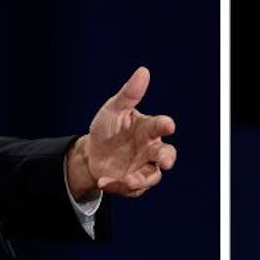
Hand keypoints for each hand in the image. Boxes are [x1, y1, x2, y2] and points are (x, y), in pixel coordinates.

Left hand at [67, 66, 176, 198]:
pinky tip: (103, 180)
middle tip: (164, 163)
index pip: (160, 125)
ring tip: (127, 180)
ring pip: (151, 176)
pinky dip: (116, 186)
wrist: (90, 153)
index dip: (165, 125)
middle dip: (167, 159)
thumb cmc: (108, 128)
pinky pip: (130, 188)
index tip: (169, 124)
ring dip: (141, 179)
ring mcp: (142, 167)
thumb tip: (143, 71)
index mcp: (148, 129)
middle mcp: (150, 149)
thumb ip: (129, 94)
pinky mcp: (132, 184)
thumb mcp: (113, 110)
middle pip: (166, 155)